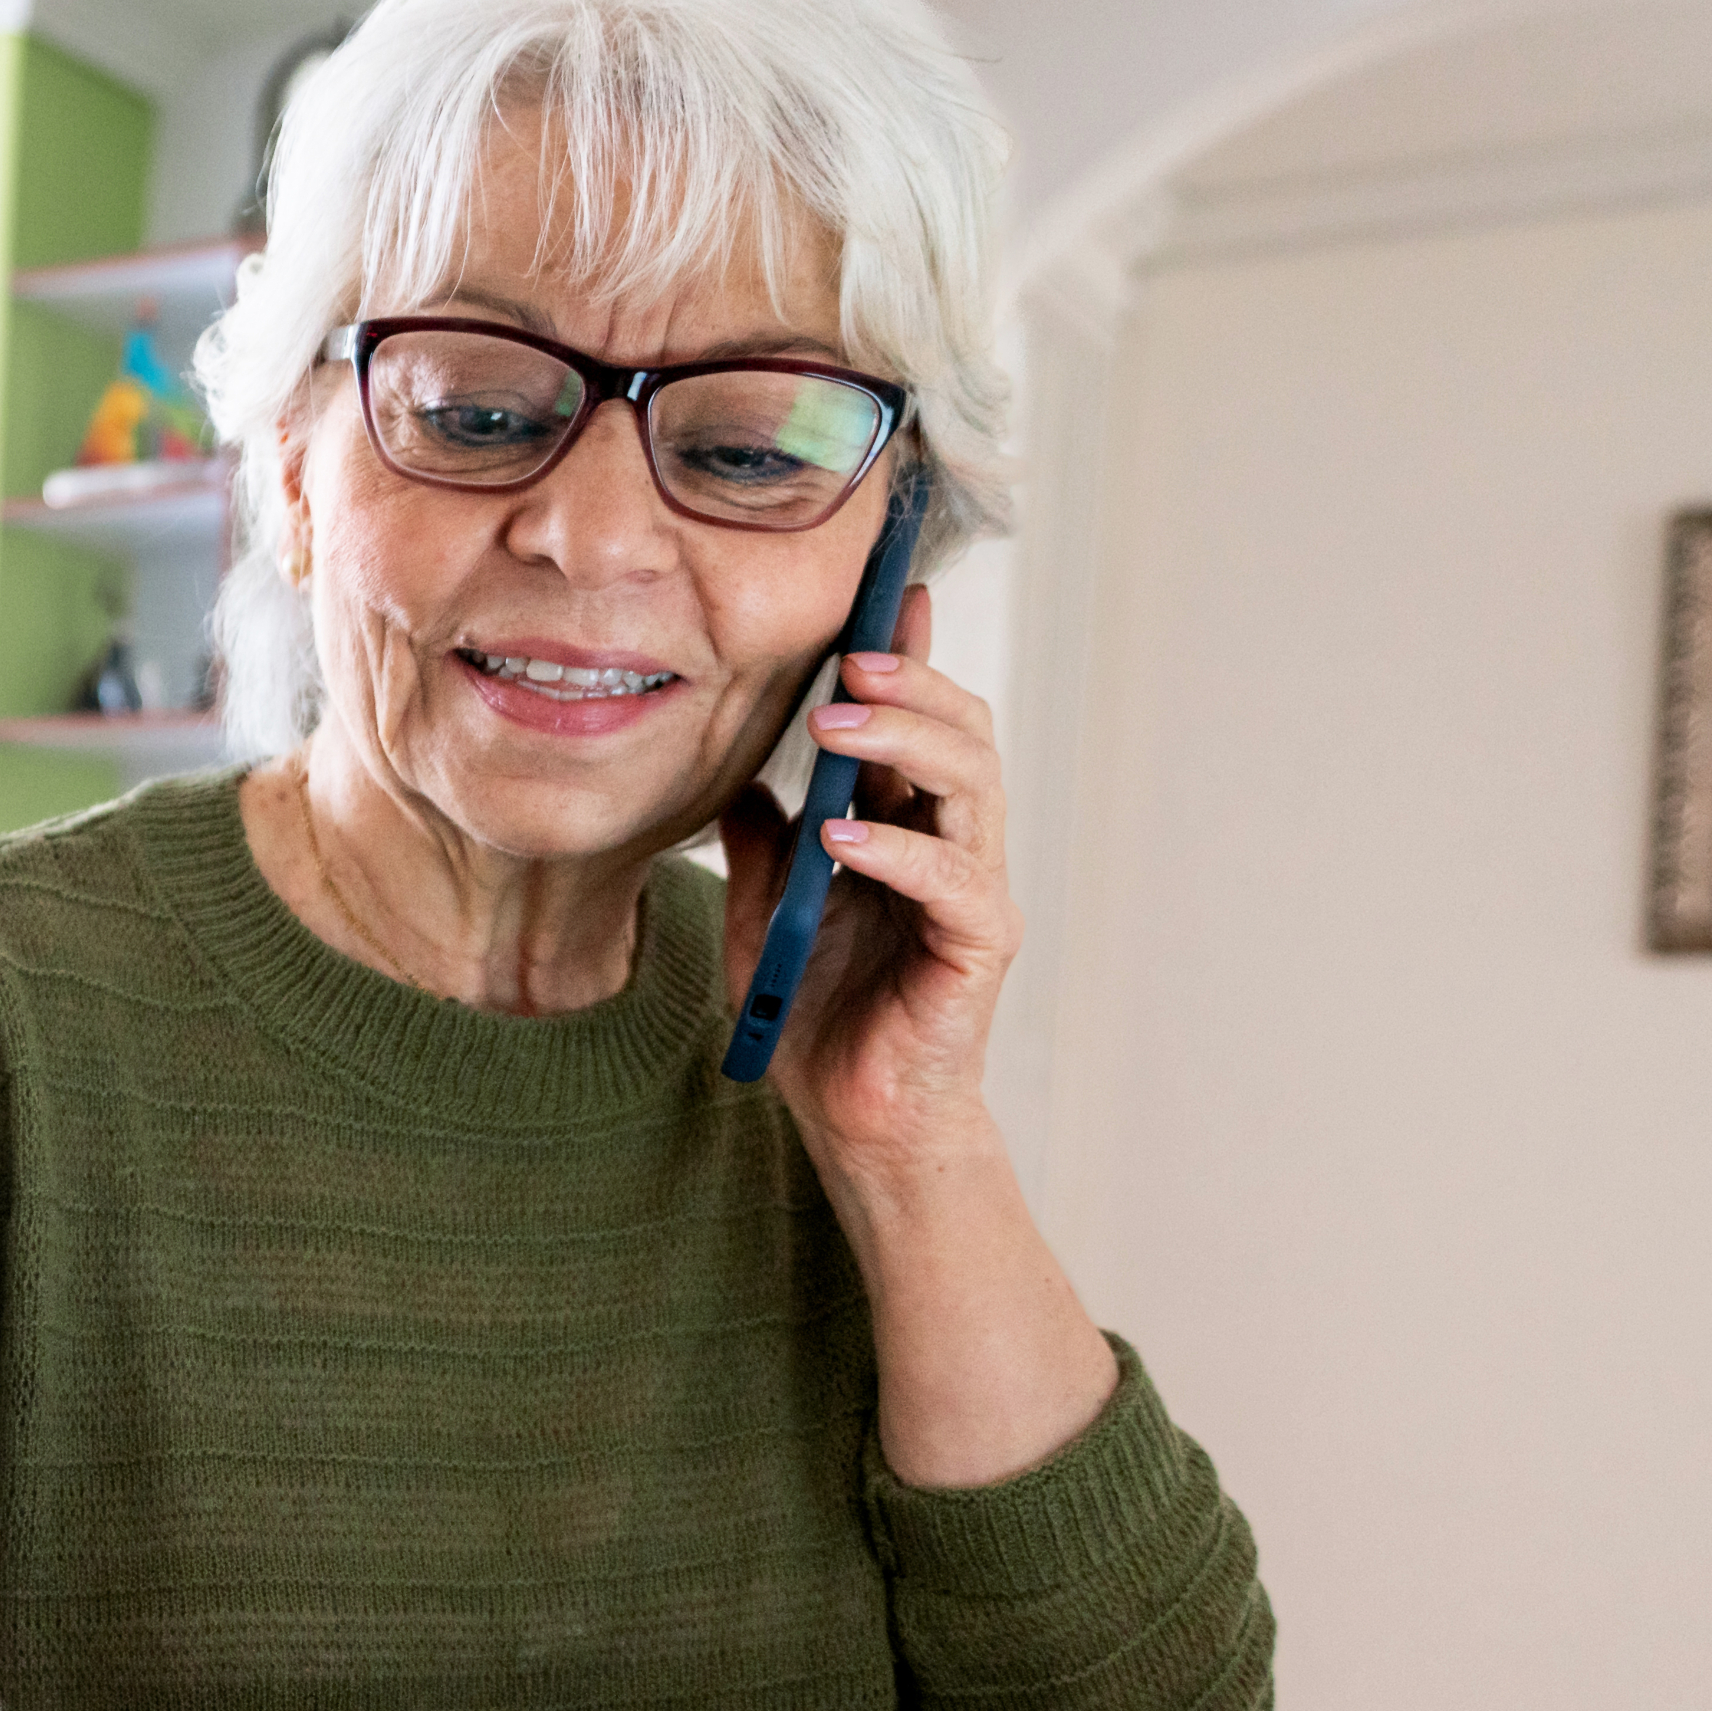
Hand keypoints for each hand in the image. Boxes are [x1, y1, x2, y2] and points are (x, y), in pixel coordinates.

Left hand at [715, 585, 1017, 1180]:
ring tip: (838, 726)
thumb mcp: (759, 909)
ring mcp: (971, 895)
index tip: (887, 594)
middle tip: (851, 660)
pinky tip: (845, 837)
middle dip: (910, 686)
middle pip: (961, 735)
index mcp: (905, 826)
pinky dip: (898, 852)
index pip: (918, 723)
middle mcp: (951, 847)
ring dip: (904, 747)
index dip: (908, 658)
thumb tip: (734, 772)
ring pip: (972, 788)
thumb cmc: (816, 1011)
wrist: (849, 1116)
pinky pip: (952, 884)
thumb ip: (758, 841)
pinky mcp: (977, 950)